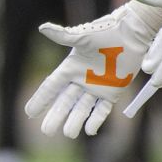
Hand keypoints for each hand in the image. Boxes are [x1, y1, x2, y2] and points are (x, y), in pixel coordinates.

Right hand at [25, 0, 161, 137]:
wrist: (132, 34)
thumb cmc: (106, 32)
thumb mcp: (83, 36)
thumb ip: (63, 36)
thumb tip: (43, 28)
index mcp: (70, 68)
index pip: (51, 87)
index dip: (41, 99)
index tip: (29, 112)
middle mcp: (81, 80)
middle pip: (64, 102)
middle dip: (55, 116)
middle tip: (46, 131)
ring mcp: (96, 87)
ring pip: (82, 108)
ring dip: (74, 121)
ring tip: (68, 134)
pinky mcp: (113, 91)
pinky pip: (102, 109)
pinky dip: (96, 120)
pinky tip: (90, 131)